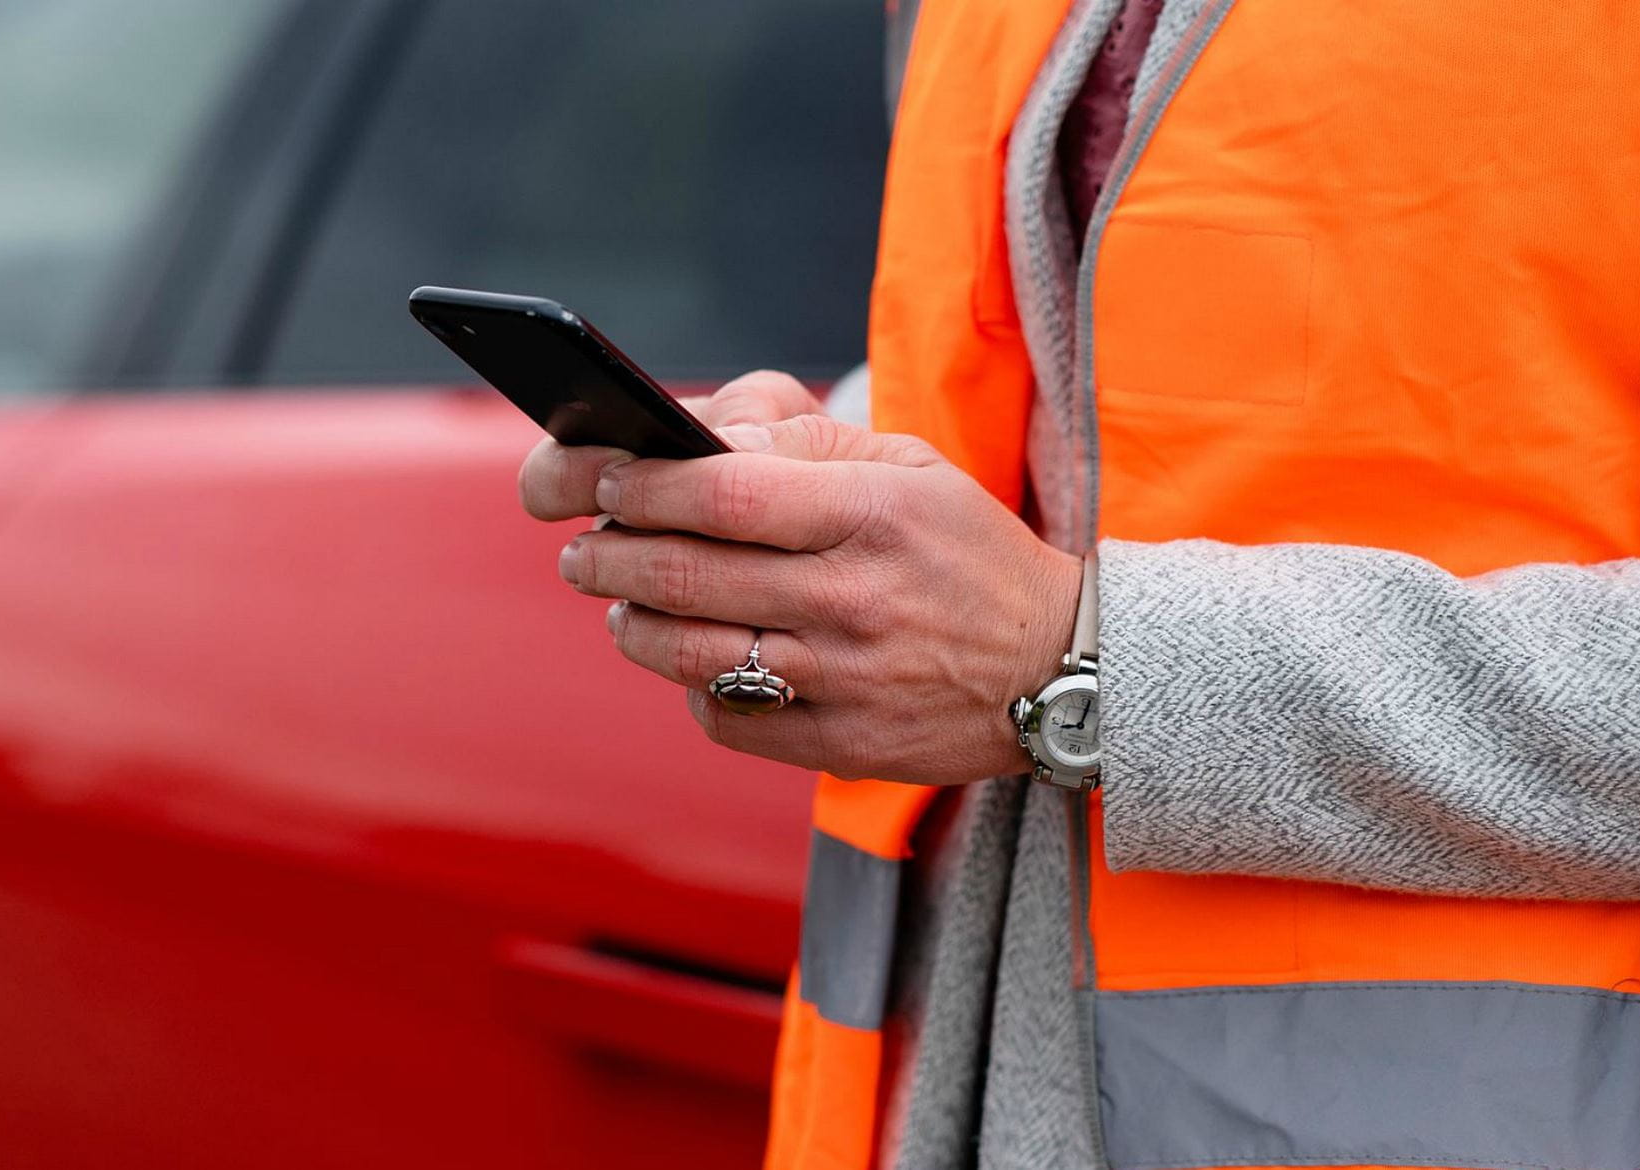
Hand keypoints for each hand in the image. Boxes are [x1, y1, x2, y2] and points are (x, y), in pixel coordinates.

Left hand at [517, 371, 1080, 784]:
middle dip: (608, 552)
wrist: (1056, 666)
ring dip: (631, 622)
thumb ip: (802, 439)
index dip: (644, 486)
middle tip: (583, 544)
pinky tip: (690, 661)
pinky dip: (689, 687)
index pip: (724, 494)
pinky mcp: (838, 744)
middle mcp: (853, 598)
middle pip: (687, 574)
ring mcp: (843, 679)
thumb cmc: (964, 550)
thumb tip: (700, 436)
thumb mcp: (908, 465)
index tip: (606, 480)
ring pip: (690, 653)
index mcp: (871, 513)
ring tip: (618, 599)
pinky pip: (725, 717)